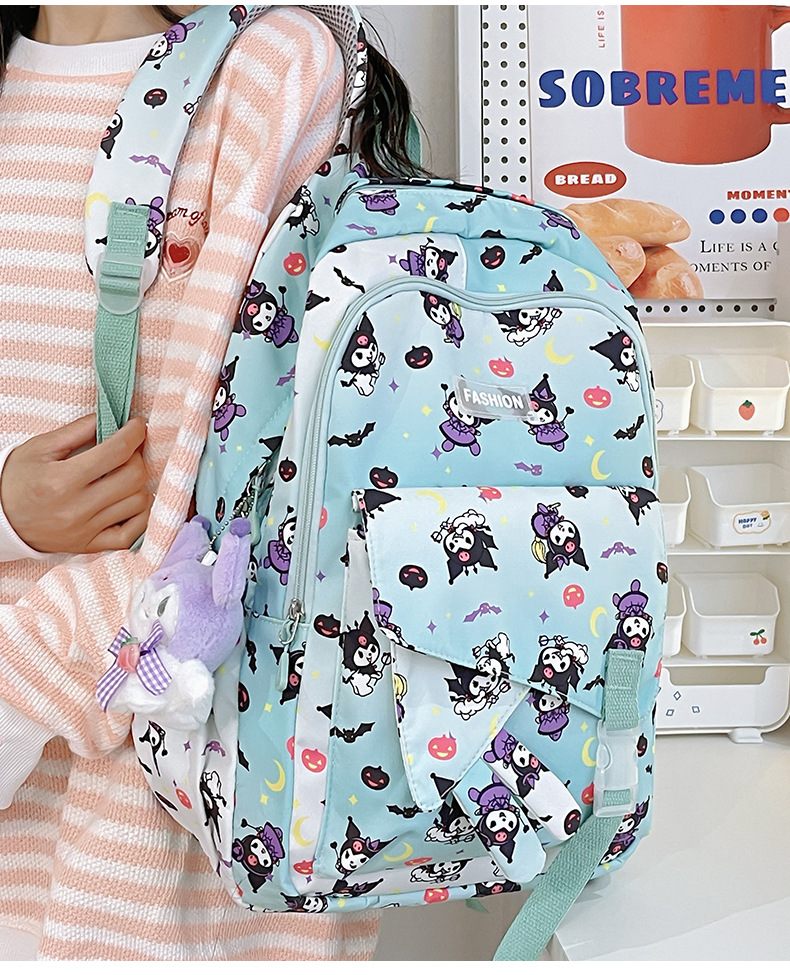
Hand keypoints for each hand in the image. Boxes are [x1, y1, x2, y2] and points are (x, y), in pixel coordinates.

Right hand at [0, 414, 153, 554]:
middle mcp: (76, 508)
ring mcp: (85, 531)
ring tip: (125, 474)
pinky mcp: (89, 546)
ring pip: (138, 504)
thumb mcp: (40, 448)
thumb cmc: (17, 479)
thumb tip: (112, 418)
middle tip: (129, 450)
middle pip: (133, 478)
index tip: (137, 424)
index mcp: (62, 480)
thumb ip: (78, 430)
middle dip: (138, 457)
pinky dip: (140, 517)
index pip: (115, 452)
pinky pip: (131, 535)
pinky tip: (131, 501)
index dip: (134, 433)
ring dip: (140, 484)